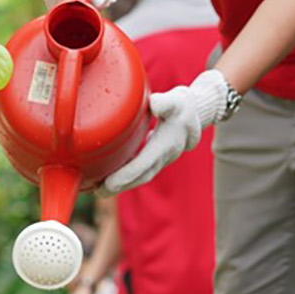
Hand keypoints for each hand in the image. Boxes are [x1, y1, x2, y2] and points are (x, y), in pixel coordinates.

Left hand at [105, 70, 229, 192]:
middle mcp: (163, 156)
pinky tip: (109, 176)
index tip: (109, 183)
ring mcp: (160, 159)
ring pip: (140, 177)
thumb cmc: (182, 106)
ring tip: (99, 190)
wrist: (196, 114)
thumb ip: (165, 102)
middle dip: (120, 186)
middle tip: (98, 193)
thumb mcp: (175, 100)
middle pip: (141, 177)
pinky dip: (126, 176)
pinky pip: (140, 171)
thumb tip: (154, 103)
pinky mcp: (155, 158)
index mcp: (165, 145)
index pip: (144, 164)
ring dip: (122, 185)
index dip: (127, 174)